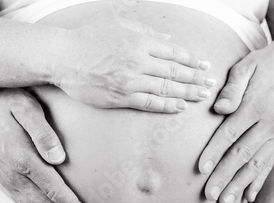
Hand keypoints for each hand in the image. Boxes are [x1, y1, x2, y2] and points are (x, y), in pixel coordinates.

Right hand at [52, 17, 215, 112]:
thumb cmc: (88, 38)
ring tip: (202, 96)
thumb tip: (168, 40)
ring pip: (166, 89)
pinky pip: (149, 103)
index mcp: (139, 42)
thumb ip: (145, 32)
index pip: (173, 52)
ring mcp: (129, 81)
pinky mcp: (120, 98)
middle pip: (174, 72)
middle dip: (196, 78)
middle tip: (211, 84)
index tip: (205, 66)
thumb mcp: (118, 24)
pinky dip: (167, 105)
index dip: (192, 60)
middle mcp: (138, 61)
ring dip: (187, 92)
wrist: (62, 57)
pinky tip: (181, 107)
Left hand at [199, 43, 273, 202]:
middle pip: (241, 155)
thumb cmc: (269, 62)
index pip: (230, 134)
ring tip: (225, 202)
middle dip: (223, 177)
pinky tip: (249, 196)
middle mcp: (268, 124)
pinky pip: (270, 162)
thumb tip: (220, 108)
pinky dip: (259, 181)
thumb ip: (233, 88)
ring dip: (239, 185)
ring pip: (256, 164)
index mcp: (256, 106)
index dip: (214, 152)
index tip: (200, 169)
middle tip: (208, 195)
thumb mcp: (247, 66)